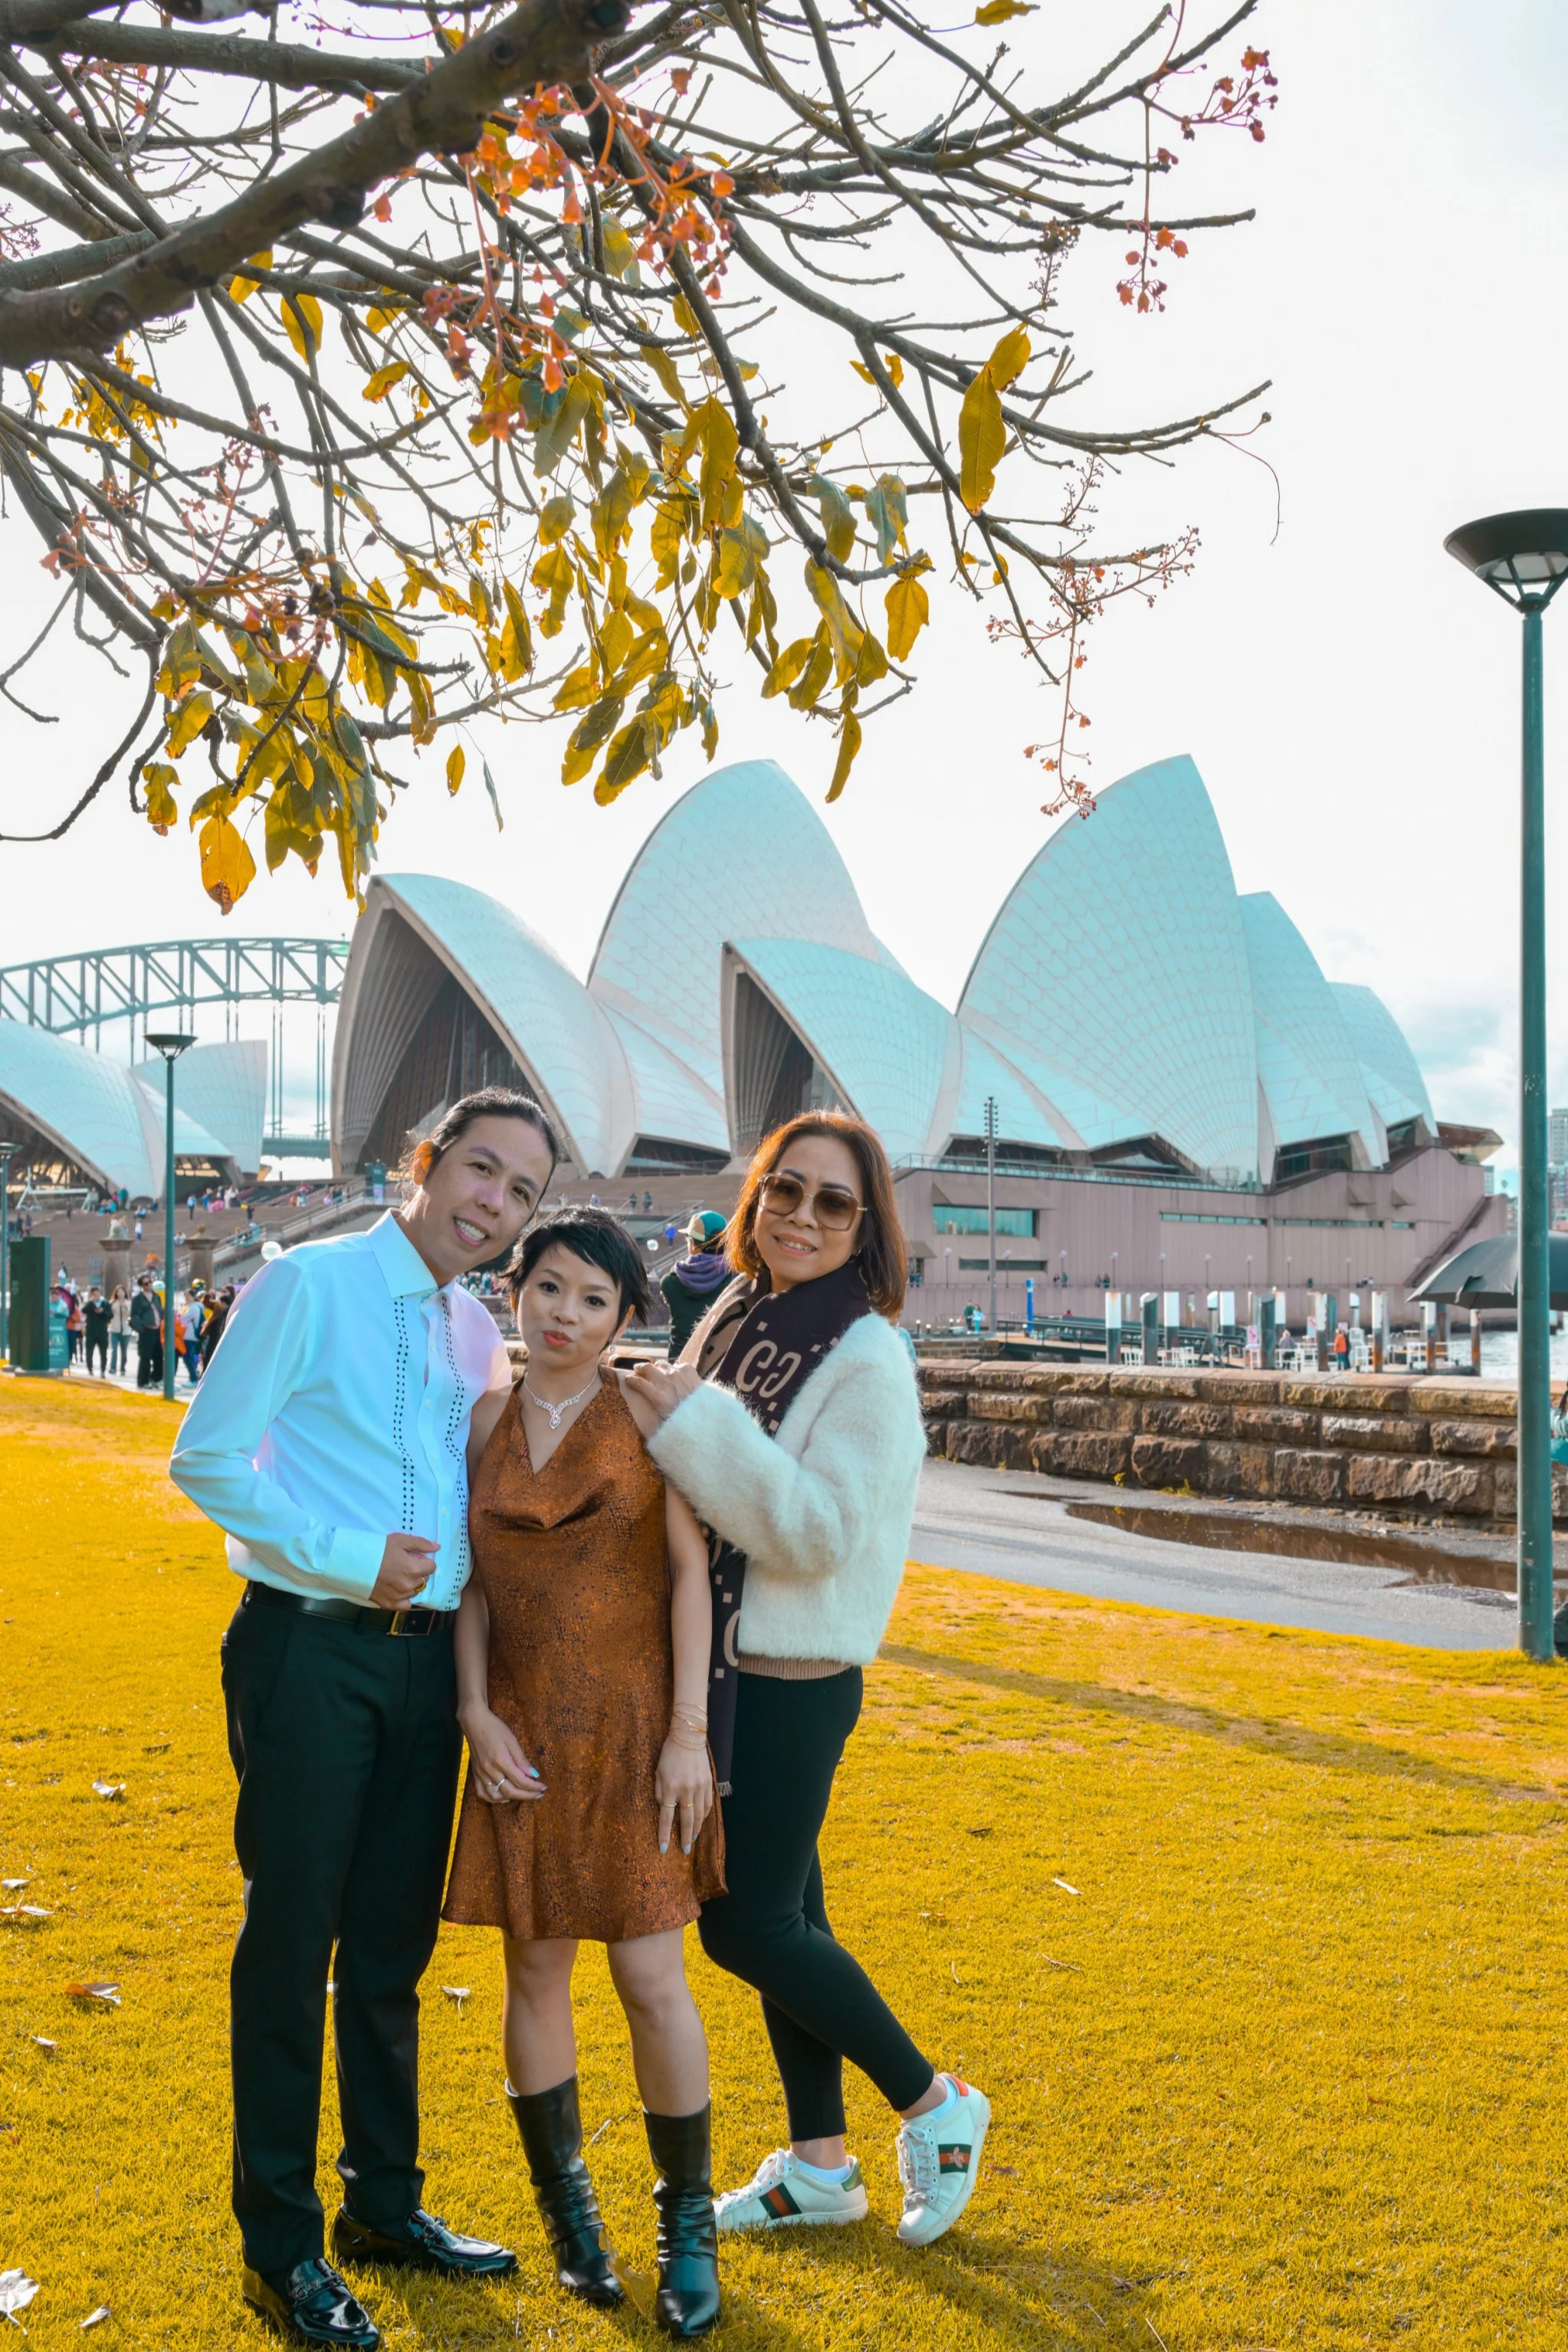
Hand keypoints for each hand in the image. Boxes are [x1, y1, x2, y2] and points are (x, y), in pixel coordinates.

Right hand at [370, 1533, 438, 1608]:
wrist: (354, 1562)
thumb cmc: (378, 1549)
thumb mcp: (400, 1540)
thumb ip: (421, 1544)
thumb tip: (437, 1547)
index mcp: (414, 1569)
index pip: (431, 1567)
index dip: (424, 1561)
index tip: (413, 1557)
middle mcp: (409, 1585)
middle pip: (423, 1579)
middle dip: (418, 1572)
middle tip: (403, 1565)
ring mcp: (399, 1596)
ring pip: (414, 1591)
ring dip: (411, 1584)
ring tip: (397, 1575)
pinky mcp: (389, 1603)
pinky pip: (405, 1605)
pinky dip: (404, 1598)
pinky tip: (397, 1589)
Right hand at [461, 1705, 544, 1805]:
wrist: (473, 1722)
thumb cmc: (495, 1727)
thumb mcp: (512, 1740)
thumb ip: (521, 1760)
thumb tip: (533, 1775)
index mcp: (501, 1761)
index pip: (520, 1780)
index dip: (534, 1786)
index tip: (544, 1787)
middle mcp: (490, 1771)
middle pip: (510, 1791)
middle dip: (527, 1795)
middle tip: (539, 1794)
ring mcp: (481, 1774)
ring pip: (496, 1796)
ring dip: (512, 1799)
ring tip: (524, 1795)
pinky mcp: (475, 1774)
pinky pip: (482, 1793)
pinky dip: (493, 1799)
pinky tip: (503, 1797)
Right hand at [625, 1360, 701, 1425]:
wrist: (706, 1414)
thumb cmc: (684, 1420)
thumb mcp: (663, 1418)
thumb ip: (653, 1408)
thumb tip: (645, 1412)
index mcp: (656, 1396)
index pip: (637, 1382)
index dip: (630, 1379)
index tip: (628, 1379)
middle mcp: (664, 1381)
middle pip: (646, 1368)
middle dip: (640, 1368)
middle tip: (638, 1369)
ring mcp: (676, 1373)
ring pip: (661, 1364)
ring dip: (657, 1367)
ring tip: (657, 1370)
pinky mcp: (687, 1368)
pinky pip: (677, 1365)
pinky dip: (675, 1369)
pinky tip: (677, 1375)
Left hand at [655, 1732, 712, 1855]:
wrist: (688, 1737)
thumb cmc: (669, 1754)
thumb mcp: (657, 1772)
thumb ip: (659, 1793)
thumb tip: (664, 1808)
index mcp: (670, 1787)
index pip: (667, 1817)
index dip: (664, 1835)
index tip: (664, 1849)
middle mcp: (686, 1789)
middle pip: (687, 1820)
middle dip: (686, 1838)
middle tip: (685, 1851)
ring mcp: (699, 1786)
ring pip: (700, 1815)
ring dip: (697, 1829)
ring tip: (693, 1839)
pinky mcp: (708, 1782)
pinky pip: (708, 1804)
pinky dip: (705, 1815)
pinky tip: (701, 1821)